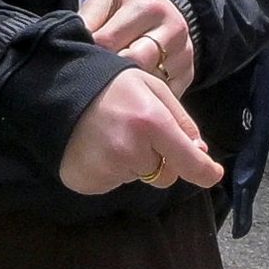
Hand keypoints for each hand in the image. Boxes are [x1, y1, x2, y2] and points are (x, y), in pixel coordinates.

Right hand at [56, 69, 222, 195]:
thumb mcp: (152, 88)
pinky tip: (96, 147)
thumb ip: (180, 120)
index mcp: (151, 123)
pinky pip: (112, 183)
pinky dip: (109, 170)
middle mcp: (131, 151)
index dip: (205, 172)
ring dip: (132, 163)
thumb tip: (200, 151)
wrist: (55, 89)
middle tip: (139, 134)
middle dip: (160, 160)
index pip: (189, 161)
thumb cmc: (110, 84)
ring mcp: (107, 169)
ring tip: (111, 135)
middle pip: (164, 175)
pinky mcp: (88, 182)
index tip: (213, 174)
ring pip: (136, 177)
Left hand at [76, 0, 196, 84]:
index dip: (90, 54)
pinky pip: (165, 96)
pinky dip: (146, 99)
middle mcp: (171, 28)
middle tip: (94, 80)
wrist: (161, 7)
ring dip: (129, 89)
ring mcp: (183, 53)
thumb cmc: (124, 9)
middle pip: (134, 63)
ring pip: (151, 83)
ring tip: (111, 89)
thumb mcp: (102, 4)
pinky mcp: (188, 74)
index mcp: (146, 6)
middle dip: (110, 74)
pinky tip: (131, 96)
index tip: (81, 61)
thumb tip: (72, 48)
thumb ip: (86, 23)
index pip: (109, 41)